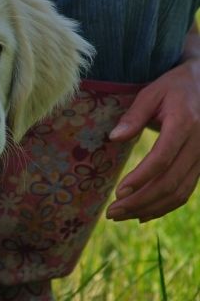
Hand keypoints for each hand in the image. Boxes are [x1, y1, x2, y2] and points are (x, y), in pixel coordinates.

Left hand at [106, 34, 199, 222]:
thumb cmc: (174, 86)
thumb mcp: (151, 92)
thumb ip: (133, 116)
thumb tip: (113, 138)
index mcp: (185, 124)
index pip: (162, 159)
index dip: (140, 178)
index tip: (118, 192)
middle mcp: (199, 144)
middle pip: (170, 182)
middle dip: (140, 201)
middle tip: (112, 213)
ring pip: (179, 192)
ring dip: (150, 208)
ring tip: (121, 215)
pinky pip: (186, 191)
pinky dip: (165, 206)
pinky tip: (143, 214)